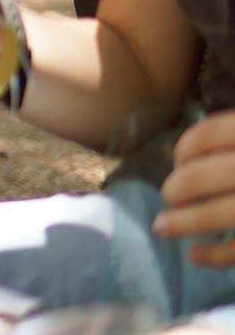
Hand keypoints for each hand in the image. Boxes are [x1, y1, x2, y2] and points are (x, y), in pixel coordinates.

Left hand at [158, 113, 234, 264]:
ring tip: (162, 227)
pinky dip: (215, 256)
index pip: (211, 132)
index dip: (187, 147)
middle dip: (179, 187)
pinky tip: (193, 257)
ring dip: (184, 223)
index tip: (178, 161)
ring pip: (221, 214)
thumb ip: (227, 142)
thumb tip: (181, 158)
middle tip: (168, 196)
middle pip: (207, 174)